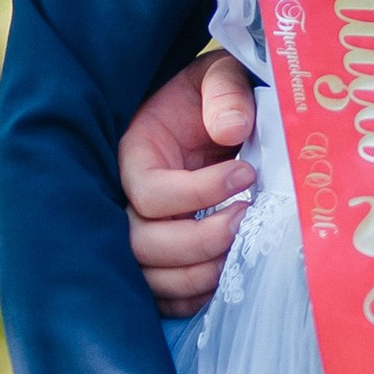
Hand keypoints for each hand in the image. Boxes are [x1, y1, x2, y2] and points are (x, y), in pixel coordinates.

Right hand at [121, 51, 259, 315]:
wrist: (213, 118)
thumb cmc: (213, 97)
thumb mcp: (221, 76)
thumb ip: (225, 93)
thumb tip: (231, 129)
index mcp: (135, 154)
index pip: (148, 192)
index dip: (197, 192)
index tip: (245, 176)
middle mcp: (128, 200)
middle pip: (141, 245)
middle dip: (199, 241)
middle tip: (245, 217)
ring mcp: (141, 233)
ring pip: (150, 278)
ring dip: (200, 274)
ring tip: (243, 248)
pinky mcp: (159, 260)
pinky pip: (163, 298)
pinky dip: (195, 297)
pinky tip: (230, 274)